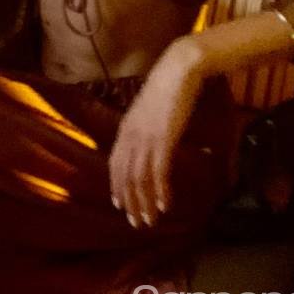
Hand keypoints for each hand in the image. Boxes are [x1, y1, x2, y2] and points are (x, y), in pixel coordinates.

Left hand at [108, 43, 206, 227]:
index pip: (115, 165)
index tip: (120, 206)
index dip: (116, 187)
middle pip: (125, 177)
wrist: (179, 70)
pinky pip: (158, 171)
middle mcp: (130, 136)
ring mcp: (146, 138)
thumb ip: (147, 128)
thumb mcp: (151, 111)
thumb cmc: (169, 87)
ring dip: (145, 203)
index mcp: (125, 129)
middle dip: (130, 203)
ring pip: (139, 179)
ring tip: (150, 221)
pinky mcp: (163, 138)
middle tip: (137, 224)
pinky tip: (164, 205)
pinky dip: (160, 190)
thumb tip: (154, 143)